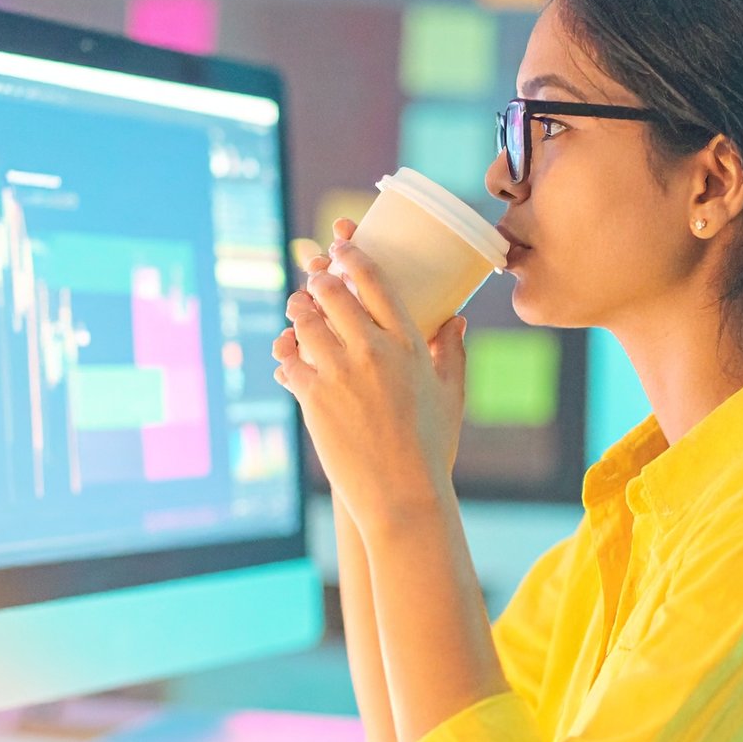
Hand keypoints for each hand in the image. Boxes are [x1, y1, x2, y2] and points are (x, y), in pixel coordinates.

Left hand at [271, 218, 467, 530]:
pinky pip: (289, 358)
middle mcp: (373, 350)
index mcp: (409, 344)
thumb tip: (457, 322)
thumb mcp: (450, 397)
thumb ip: (452, 355)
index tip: (341, 246)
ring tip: (297, 306)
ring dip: (297, 307)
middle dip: (318, 278)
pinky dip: (285, 351)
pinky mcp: (314, 396)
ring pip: (306, 319)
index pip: (376, 282)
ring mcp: (340, 372)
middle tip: (314, 277)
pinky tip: (287, 352)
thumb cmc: (431, 448)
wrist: (401, 494)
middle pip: (333, 291)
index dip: (352, 256)